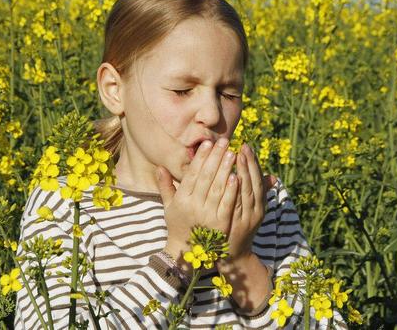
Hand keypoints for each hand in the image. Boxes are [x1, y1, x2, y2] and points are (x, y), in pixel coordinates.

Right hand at [155, 137, 238, 264]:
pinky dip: (231, 190)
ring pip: (217, 188)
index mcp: (181, 199)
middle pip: (206, 177)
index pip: (192, 173)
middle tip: (225, 142)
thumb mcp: (169, 206)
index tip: (208, 143)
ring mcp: (206, 216)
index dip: (200, 157)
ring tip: (233, 153)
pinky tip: (237, 176)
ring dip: (225, 169)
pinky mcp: (220, 225)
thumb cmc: (178, 225)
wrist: (187, 253)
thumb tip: (159, 167)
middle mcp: (192, 206)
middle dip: (215, 157)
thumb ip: (165, 186)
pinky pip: (226, 204)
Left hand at [222, 143, 276, 261]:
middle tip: (241, 147)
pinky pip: (237, 205)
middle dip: (248, 164)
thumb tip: (273, 177)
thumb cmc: (239, 227)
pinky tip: (232, 179)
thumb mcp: (251, 210)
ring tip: (235, 156)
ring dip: (242, 174)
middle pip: (253, 183)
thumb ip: (257, 192)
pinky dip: (236, 192)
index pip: (257, 179)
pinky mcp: (237, 225)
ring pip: (247, 192)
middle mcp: (256, 210)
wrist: (234, 255)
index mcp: (260, 205)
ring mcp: (247, 218)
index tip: (246, 147)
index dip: (253, 163)